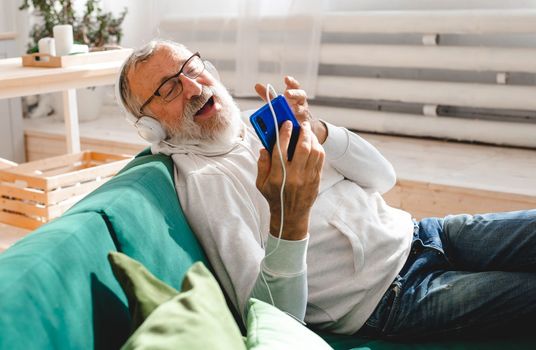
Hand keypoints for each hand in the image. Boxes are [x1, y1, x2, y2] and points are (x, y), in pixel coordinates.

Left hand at [255, 76, 326, 143]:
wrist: (296, 124)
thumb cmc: (287, 110)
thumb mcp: (276, 102)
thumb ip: (268, 95)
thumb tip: (257, 85)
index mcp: (294, 95)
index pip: (295, 86)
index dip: (292, 82)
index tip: (286, 78)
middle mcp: (301, 102)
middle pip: (301, 95)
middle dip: (294, 94)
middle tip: (287, 93)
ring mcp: (303, 113)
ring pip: (303, 109)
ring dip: (297, 109)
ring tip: (292, 109)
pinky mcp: (304, 124)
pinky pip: (304, 122)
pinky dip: (301, 123)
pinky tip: (296, 122)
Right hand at [256, 120, 324, 240]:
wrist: (290, 216)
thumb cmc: (274, 197)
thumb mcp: (261, 183)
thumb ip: (262, 165)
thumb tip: (264, 148)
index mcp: (278, 176)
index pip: (281, 149)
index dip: (284, 133)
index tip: (286, 123)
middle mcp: (294, 176)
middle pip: (302, 148)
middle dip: (303, 132)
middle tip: (301, 124)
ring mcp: (307, 178)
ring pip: (314, 152)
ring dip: (312, 139)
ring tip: (308, 132)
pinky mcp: (316, 180)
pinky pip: (320, 160)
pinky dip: (318, 148)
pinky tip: (313, 144)